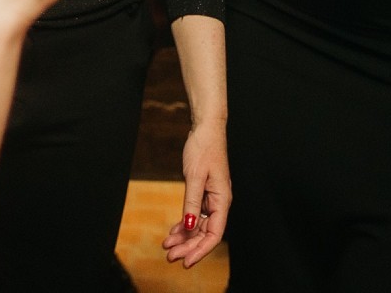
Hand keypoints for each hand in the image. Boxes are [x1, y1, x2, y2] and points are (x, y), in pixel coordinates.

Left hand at [162, 121, 229, 267]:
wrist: (206, 129)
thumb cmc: (204, 148)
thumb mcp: (194, 176)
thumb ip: (192, 203)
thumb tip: (189, 227)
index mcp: (222, 200)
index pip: (214, 234)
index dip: (200, 251)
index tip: (185, 261)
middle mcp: (219, 202)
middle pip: (205, 234)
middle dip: (188, 247)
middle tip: (169, 256)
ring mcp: (212, 199)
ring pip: (199, 226)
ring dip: (184, 238)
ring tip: (167, 246)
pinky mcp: (204, 193)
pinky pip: (195, 215)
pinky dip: (185, 224)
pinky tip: (174, 231)